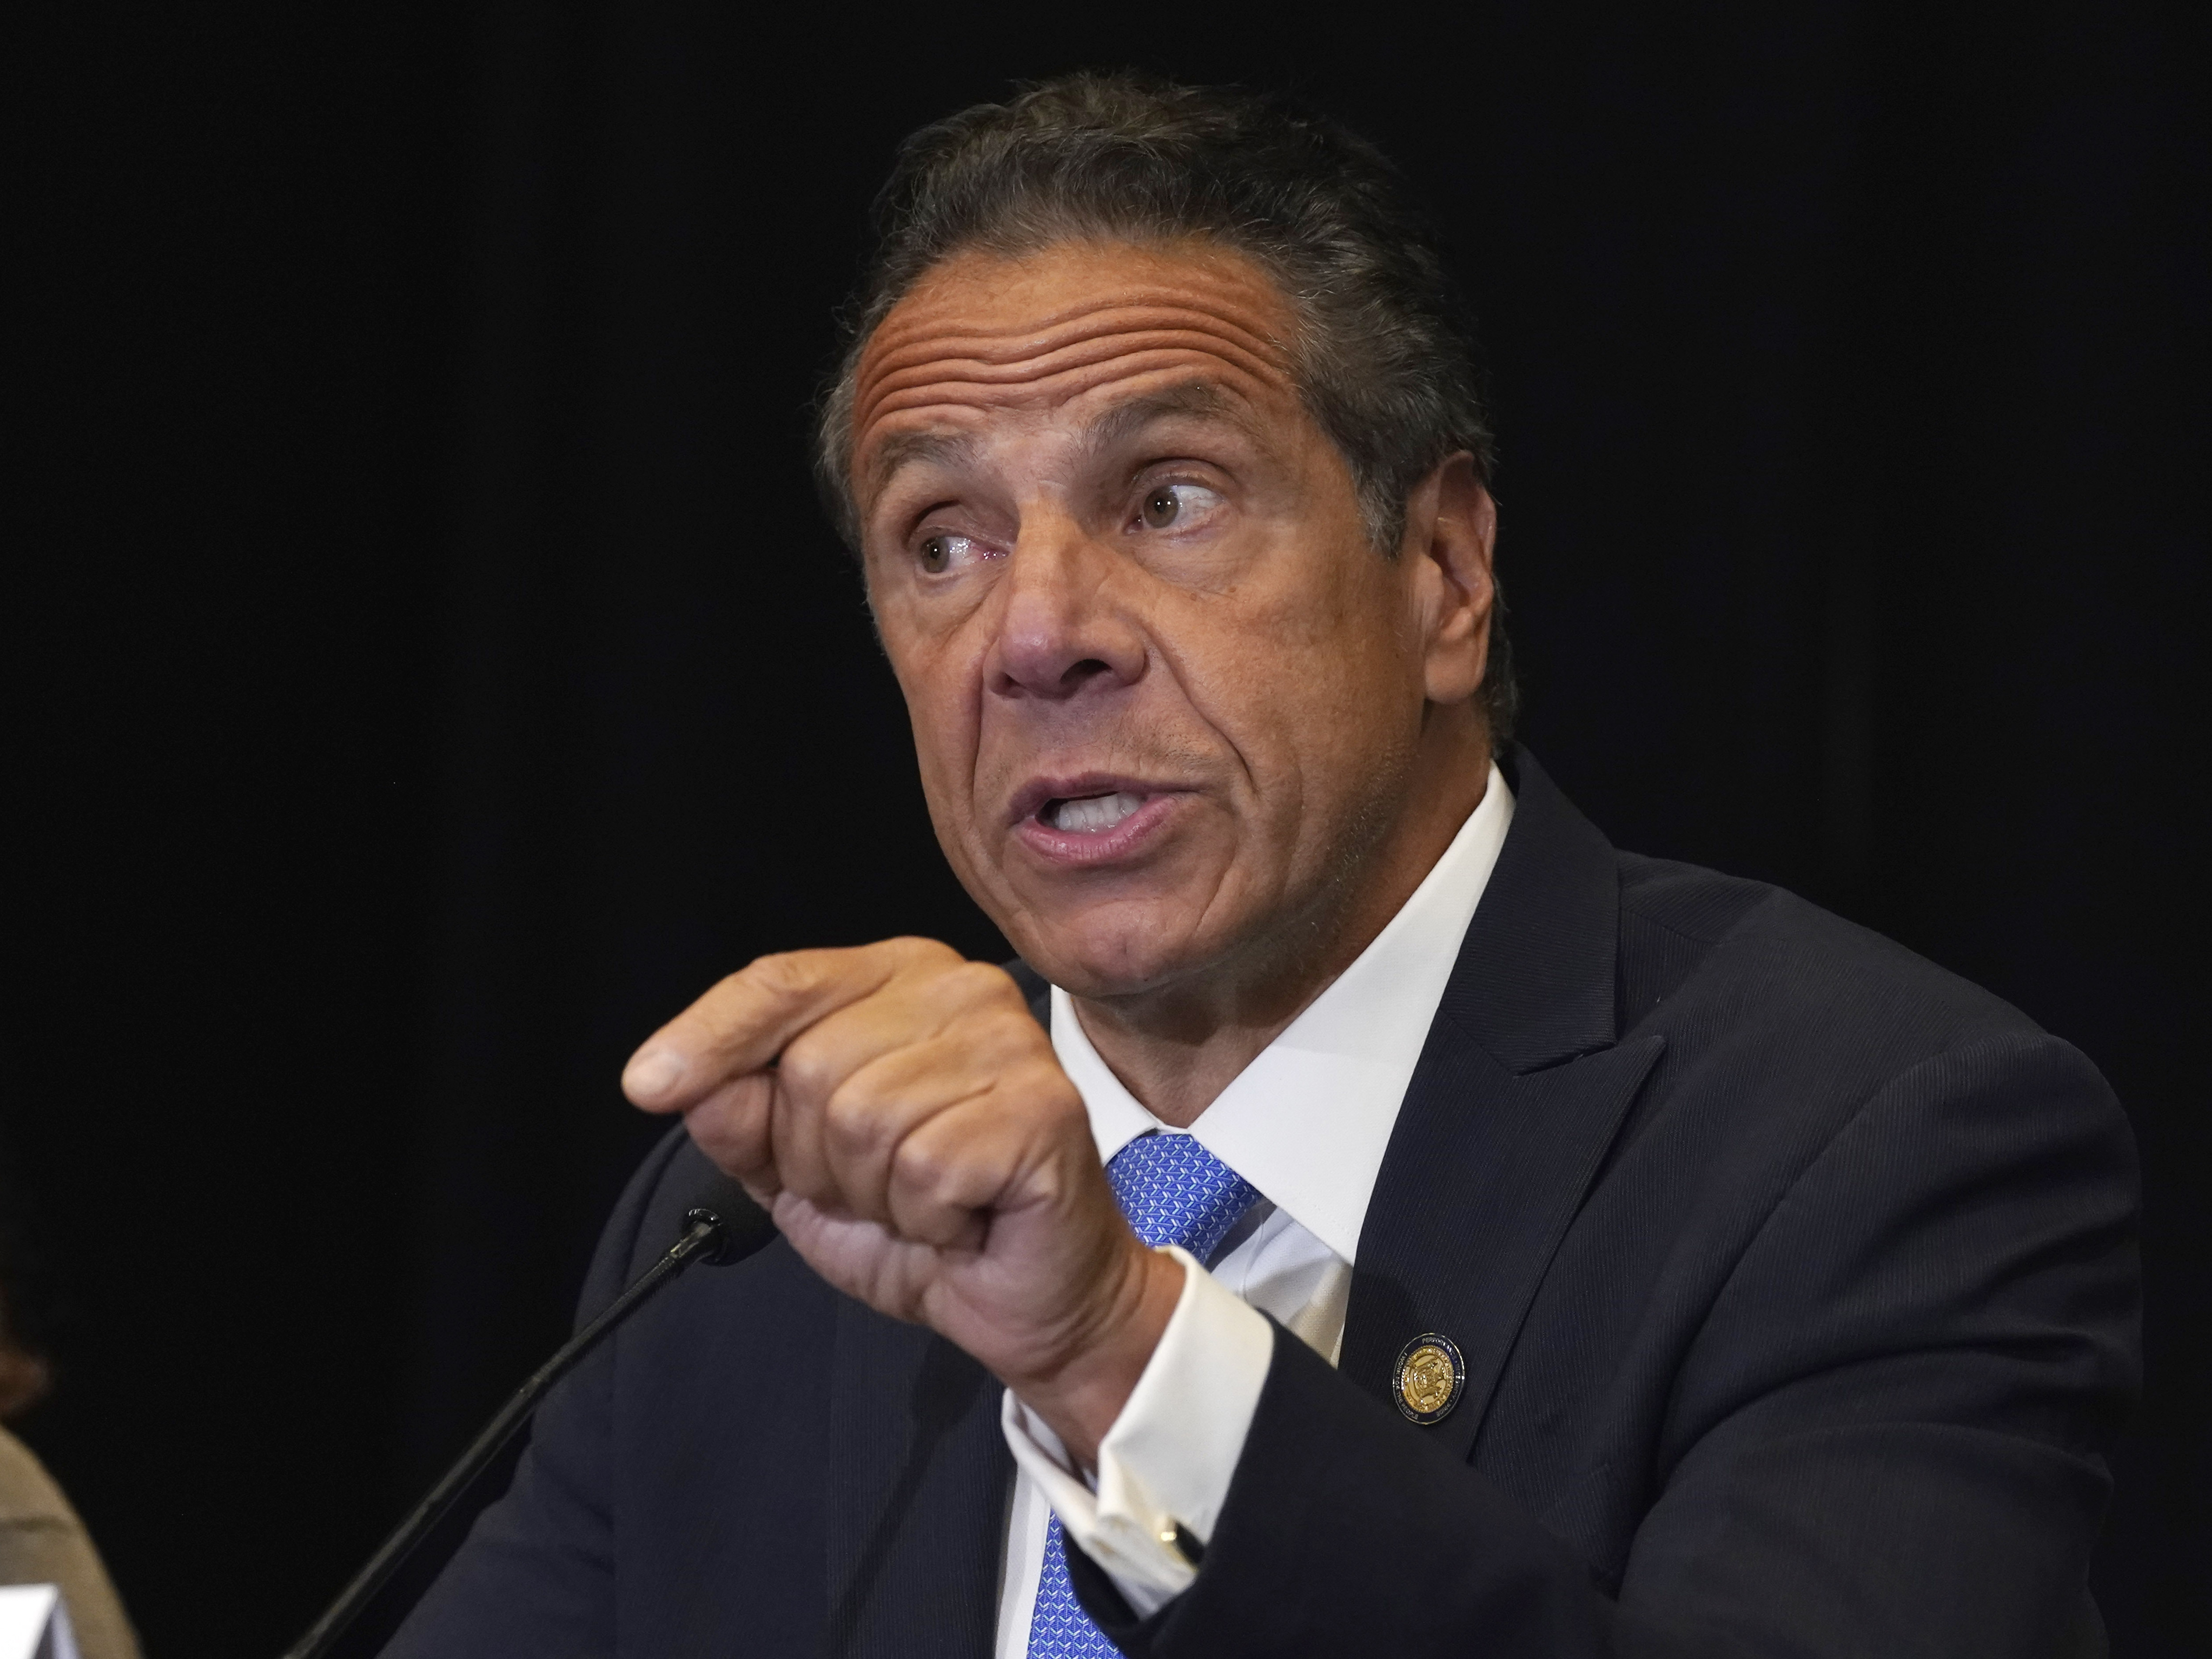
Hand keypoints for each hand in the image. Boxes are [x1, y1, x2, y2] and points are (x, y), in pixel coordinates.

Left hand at [620, 937, 1182, 1465]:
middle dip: (816, 1157)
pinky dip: (927, 1218)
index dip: (708, 1035)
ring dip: (874, 1193)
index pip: (781, 981)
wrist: (1030, 1297)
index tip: (647, 1085)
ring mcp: (1011, 1043)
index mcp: (900, 979)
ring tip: (919, 1204)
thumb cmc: (925, 1219)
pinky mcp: (1044, 1108)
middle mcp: (962, 989)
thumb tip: (688, 1086)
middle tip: (875, 1189)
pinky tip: (962, 1218)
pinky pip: (925, 1167)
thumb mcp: (800, 1173)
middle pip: (811, 1065)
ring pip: (864, 1118)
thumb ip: (743, 1123)